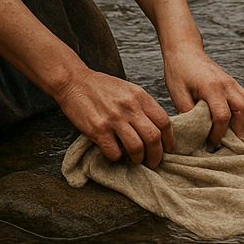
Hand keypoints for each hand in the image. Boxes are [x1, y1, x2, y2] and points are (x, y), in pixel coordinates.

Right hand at [54, 68, 175, 167]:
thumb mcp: (129, 90)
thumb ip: (143, 106)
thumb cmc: (101, 87)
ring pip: (136, 148)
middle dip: (156, 155)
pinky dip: (117, 157)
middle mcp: (129, 107)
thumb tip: (156, 128)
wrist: (74, 81)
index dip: (169, 139)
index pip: (164, 122)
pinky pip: (114, 152)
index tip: (168, 148)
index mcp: (140, 96)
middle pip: (153, 138)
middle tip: (153, 162)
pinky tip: (115, 153)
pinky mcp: (98, 130)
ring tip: (135, 160)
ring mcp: (114, 119)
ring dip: (138, 159)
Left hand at [162, 46, 243, 148]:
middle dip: (239, 130)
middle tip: (229, 143)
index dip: (219, 133)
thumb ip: (188, 113)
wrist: (186, 50)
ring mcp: (233, 83)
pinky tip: (241, 123)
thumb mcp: (177, 93)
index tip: (212, 143)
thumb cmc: (179, 71)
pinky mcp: (235, 84)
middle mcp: (227, 84)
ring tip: (237, 135)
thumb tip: (196, 133)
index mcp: (211, 87)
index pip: (223, 115)